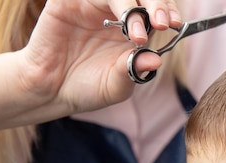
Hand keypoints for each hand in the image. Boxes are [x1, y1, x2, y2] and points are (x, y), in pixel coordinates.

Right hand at [18, 0, 180, 114]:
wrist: (50, 92)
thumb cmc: (86, 89)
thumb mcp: (117, 86)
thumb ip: (135, 71)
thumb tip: (156, 60)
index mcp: (134, 30)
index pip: (156, 10)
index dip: (167, 11)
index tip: (175, 24)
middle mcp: (115, 13)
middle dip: (156, 3)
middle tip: (162, 22)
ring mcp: (92, 5)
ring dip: (133, 5)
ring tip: (137, 34)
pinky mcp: (68, 1)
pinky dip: (111, 1)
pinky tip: (117, 20)